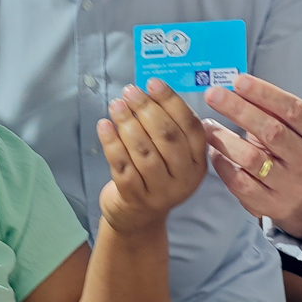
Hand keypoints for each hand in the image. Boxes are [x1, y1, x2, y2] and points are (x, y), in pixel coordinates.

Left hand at [97, 79, 208, 234]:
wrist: (139, 219)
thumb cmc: (155, 176)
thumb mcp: (172, 157)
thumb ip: (170, 128)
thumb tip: (150, 90)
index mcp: (198, 162)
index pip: (189, 126)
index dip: (171, 101)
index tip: (152, 82)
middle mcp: (184, 178)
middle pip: (167, 136)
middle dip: (146, 109)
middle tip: (130, 91)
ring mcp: (160, 191)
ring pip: (143, 150)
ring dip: (127, 123)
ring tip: (115, 104)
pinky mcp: (135, 198)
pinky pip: (122, 165)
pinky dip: (111, 142)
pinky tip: (103, 125)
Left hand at [202, 74, 301, 237]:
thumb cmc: (297, 154)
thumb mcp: (299, 133)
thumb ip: (275, 113)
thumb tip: (236, 87)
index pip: (295, 110)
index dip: (266, 93)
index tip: (239, 80)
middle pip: (272, 131)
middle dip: (239, 109)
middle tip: (213, 94)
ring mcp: (290, 186)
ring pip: (252, 158)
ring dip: (224, 138)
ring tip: (207, 125)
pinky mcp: (270, 205)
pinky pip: (240, 182)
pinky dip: (223, 164)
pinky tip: (213, 152)